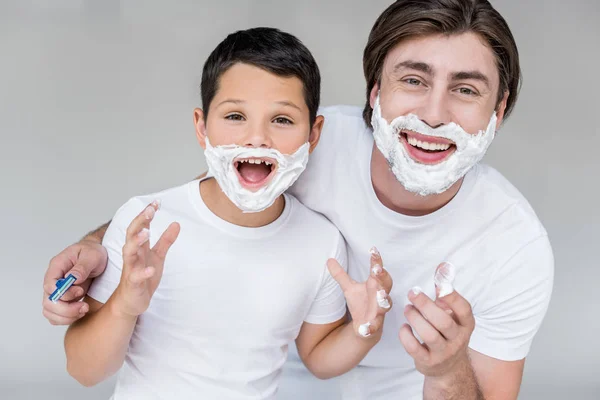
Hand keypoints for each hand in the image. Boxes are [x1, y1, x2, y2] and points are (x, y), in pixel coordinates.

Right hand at [42, 239, 108, 324]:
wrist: (97, 255)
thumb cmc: (93, 252)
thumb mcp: (92, 255)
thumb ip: (82, 267)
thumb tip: (72, 278)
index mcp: (57, 266)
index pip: (50, 286)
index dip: (63, 293)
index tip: (80, 291)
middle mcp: (54, 280)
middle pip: (48, 302)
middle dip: (66, 309)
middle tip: (84, 307)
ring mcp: (57, 291)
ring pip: (50, 312)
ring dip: (67, 316)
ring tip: (84, 310)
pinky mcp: (63, 299)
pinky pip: (57, 315)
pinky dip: (67, 319)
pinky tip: (81, 313)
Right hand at [112, 201, 179, 317]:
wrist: (132, 301)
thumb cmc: (143, 277)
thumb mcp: (158, 256)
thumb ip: (165, 240)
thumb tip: (176, 223)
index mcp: (138, 247)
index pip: (140, 226)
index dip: (146, 214)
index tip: (156, 202)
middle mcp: (132, 255)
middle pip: (132, 234)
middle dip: (140, 221)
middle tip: (150, 210)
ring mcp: (131, 269)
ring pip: (129, 252)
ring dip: (136, 242)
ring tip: (146, 233)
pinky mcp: (133, 284)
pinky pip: (136, 277)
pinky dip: (143, 272)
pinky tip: (151, 269)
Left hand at [327, 246, 392, 338]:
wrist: (366, 327)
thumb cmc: (361, 303)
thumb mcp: (349, 288)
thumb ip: (340, 275)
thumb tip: (329, 259)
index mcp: (375, 285)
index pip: (377, 270)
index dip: (376, 260)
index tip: (373, 250)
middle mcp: (380, 296)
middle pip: (386, 284)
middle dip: (383, 277)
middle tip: (377, 269)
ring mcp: (379, 311)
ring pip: (385, 305)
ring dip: (384, 300)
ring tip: (380, 295)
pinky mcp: (375, 325)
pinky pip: (375, 327)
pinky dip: (370, 328)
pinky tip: (364, 329)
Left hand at [399, 265, 474, 377]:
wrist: (448, 367)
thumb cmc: (447, 333)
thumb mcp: (451, 314)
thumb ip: (445, 292)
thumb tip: (442, 267)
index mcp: (466, 324)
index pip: (464, 310)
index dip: (452, 297)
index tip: (439, 285)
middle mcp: (458, 339)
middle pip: (443, 322)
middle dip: (425, 305)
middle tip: (412, 293)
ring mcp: (443, 353)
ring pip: (429, 335)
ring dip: (415, 318)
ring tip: (407, 309)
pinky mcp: (428, 362)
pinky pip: (414, 349)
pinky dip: (406, 336)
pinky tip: (404, 327)